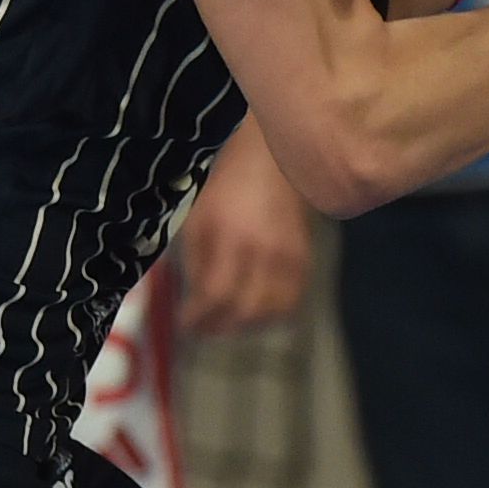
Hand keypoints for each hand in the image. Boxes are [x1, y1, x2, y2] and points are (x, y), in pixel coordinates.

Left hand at [176, 126, 313, 335]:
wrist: (272, 160)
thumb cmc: (226, 187)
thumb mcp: (199, 220)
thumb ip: (195, 264)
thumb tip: (194, 305)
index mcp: (233, 237)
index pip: (217, 295)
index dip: (198, 317)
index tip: (183, 323)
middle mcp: (266, 251)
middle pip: (247, 311)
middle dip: (220, 327)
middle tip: (203, 327)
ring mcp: (291, 256)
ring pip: (274, 313)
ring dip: (247, 325)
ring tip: (227, 318)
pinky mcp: (305, 258)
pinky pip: (293, 301)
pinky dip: (272, 314)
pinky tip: (254, 307)